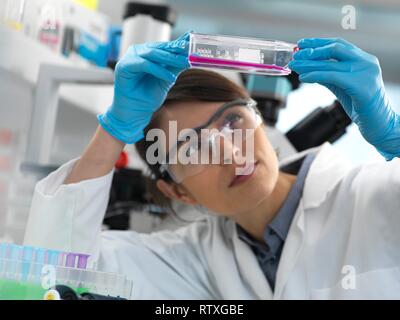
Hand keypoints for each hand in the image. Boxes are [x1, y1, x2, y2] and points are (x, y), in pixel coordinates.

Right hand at [98, 32, 190, 143]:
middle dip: (176, 50)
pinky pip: (144, 64)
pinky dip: (158, 70)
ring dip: (170, 59)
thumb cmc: (147, 97)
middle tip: (191, 51)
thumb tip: (189, 55)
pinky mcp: (124, 66)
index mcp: (146, 53)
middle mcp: (137, 52)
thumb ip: (175, 67)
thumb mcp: (166, 80)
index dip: (179, 43)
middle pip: (159, 48)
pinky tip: (170, 77)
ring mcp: (129, 58)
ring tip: (185, 63)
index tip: (193, 41)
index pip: (164, 46)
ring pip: (152, 54)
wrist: (135, 113)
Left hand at [288, 38, 399, 159]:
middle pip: (335, 49)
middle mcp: (366, 62)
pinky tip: (304, 77)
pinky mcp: (361, 86)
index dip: (318, 43)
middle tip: (295, 56)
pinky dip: (316, 75)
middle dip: (313, 51)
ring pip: (331, 63)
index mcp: (364, 59)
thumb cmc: (360, 105)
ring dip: (309, 64)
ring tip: (294, 66)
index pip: (339, 44)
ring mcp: (366, 73)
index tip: (301, 44)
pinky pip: (333, 77)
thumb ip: (328, 75)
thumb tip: (308, 69)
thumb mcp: (341, 86)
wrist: (379, 123)